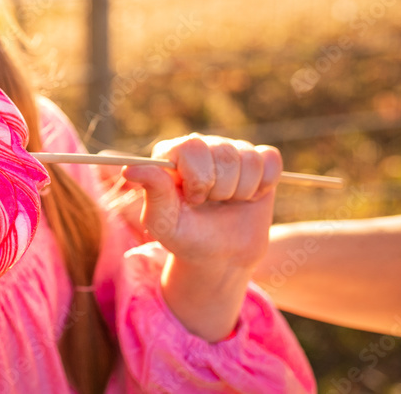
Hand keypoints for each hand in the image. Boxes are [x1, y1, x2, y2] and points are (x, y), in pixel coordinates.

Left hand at [123, 134, 282, 339]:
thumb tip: (130, 169)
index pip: (191, 147)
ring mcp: (229, 150)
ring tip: (227, 202)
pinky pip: (270, 161)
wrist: (220, 256)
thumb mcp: (164, 221)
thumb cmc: (185, 237)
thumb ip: (152, 192)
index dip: (198, 179)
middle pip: (224, 152)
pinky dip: (264, 185)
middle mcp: (200, 146)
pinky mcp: (257, 160)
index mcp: (171, 154)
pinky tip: (249, 196)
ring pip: (249, 159)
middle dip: (221, 189)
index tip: (194, 201)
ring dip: (242, 191)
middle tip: (210, 204)